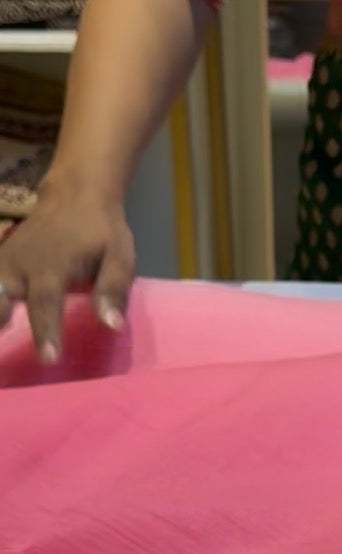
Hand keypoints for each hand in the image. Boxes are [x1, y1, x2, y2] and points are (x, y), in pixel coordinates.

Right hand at [0, 176, 133, 364]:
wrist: (75, 193)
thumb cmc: (101, 232)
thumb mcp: (119, 257)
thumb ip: (112, 291)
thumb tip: (112, 326)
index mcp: (53, 267)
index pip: (45, 303)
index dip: (45, 332)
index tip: (47, 359)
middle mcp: (21, 264)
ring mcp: (4, 260)